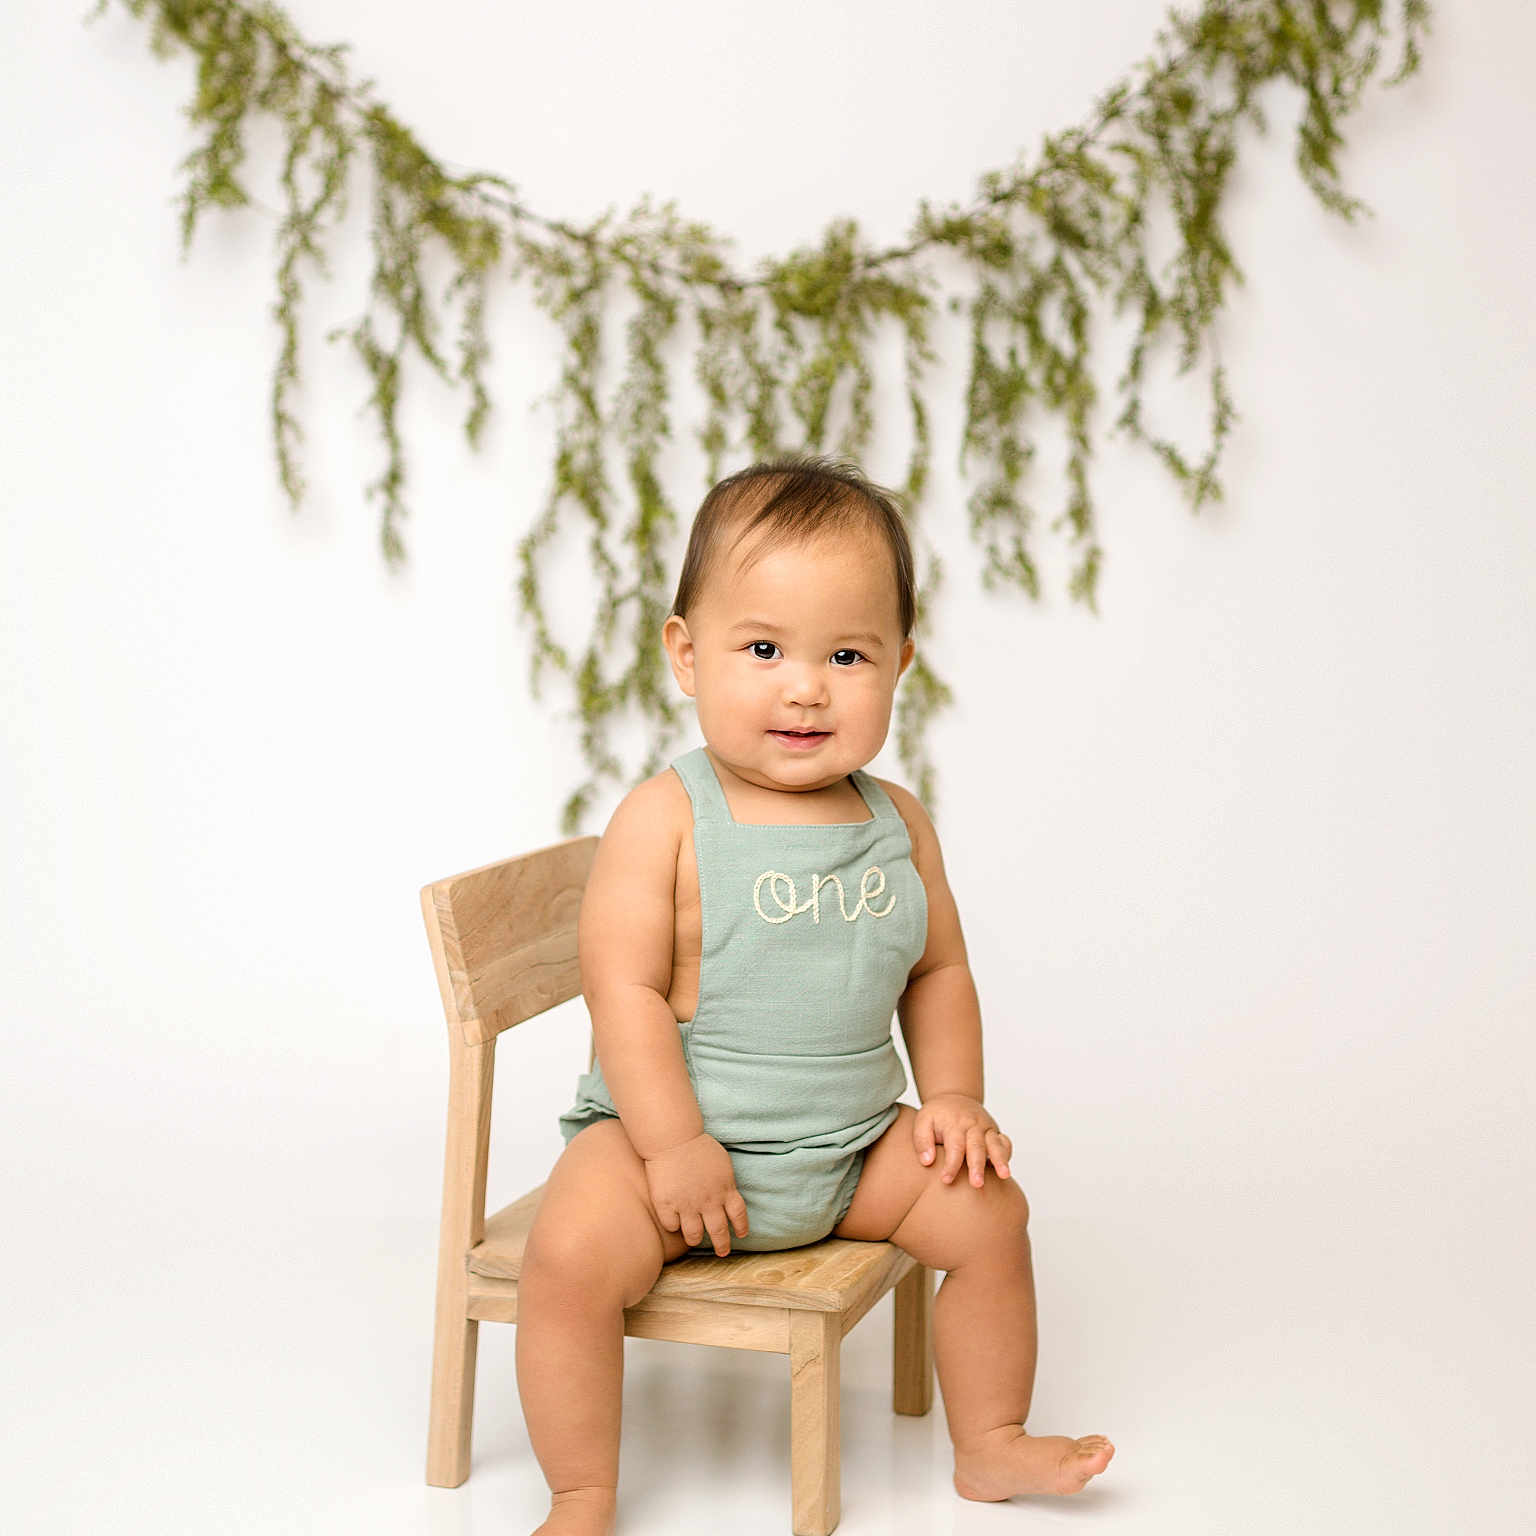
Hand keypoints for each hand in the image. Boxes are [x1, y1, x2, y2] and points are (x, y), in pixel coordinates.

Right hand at [642, 1132, 749, 1255]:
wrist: (673, 1138)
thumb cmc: (698, 1146)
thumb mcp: (722, 1164)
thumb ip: (726, 1183)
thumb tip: (729, 1197)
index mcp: (725, 1189)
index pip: (738, 1216)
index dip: (741, 1227)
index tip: (741, 1235)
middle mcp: (708, 1202)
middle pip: (719, 1232)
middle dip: (722, 1246)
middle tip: (722, 1252)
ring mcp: (687, 1205)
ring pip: (694, 1236)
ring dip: (695, 1239)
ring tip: (694, 1239)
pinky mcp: (667, 1205)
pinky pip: (671, 1226)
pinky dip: (673, 1225)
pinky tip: (674, 1221)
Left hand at [913, 1093, 1011, 1187]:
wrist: (954, 1096)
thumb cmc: (937, 1114)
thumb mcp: (923, 1121)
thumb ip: (922, 1141)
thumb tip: (927, 1161)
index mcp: (954, 1124)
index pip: (954, 1147)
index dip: (951, 1165)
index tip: (946, 1180)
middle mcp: (973, 1125)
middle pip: (976, 1147)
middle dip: (977, 1166)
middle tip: (977, 1184)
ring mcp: (986, 1128)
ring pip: (995, 1144)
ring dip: (1000, 1159)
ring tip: (1004, 1175)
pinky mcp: (995, 1132)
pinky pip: (1005, 1142)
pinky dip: (1007, 1153)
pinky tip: (1005, 1169)